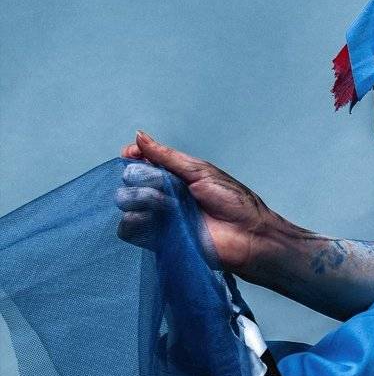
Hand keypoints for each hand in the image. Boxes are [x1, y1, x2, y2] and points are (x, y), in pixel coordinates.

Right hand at [116, 131, 274, 273]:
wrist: (246, 235)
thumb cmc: (232, 201)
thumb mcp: (199, 171)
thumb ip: (166, 156)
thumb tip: (138, 136)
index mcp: (173, 175)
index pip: (139, 161)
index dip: (132, 156)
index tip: (130, 154)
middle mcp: (162, 194)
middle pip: (130, 179)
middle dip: (143, 178)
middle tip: (166, 187)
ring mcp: (158, 216)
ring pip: (125, 202)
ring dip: (142, 200)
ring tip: (168, 206)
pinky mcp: (156, 239)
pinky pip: (128, 229)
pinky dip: (137, 222)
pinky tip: (158, 221)